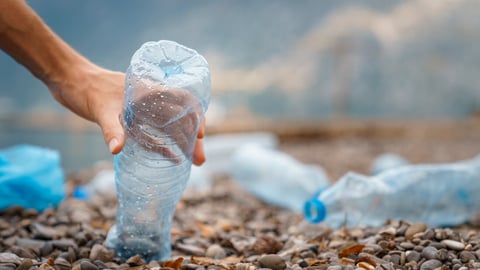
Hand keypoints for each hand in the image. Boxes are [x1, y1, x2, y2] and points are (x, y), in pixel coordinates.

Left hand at [50, 64, 206, 164]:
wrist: (70, 81)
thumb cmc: (86, 90)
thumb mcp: (100, 109)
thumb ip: (111, 129)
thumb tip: (116, 150)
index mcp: (149, 90)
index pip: (183, 100)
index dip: (196, 117)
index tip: (201, 136)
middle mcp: (151, 99)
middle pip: (181, 118)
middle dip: (193, 138)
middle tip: (200, 160)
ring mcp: (143, 109)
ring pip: (171, 127)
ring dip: (183, 143)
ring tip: (194, 162)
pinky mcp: (134, 119)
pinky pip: (155, 133)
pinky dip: (165, 145)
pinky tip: (173, 157)